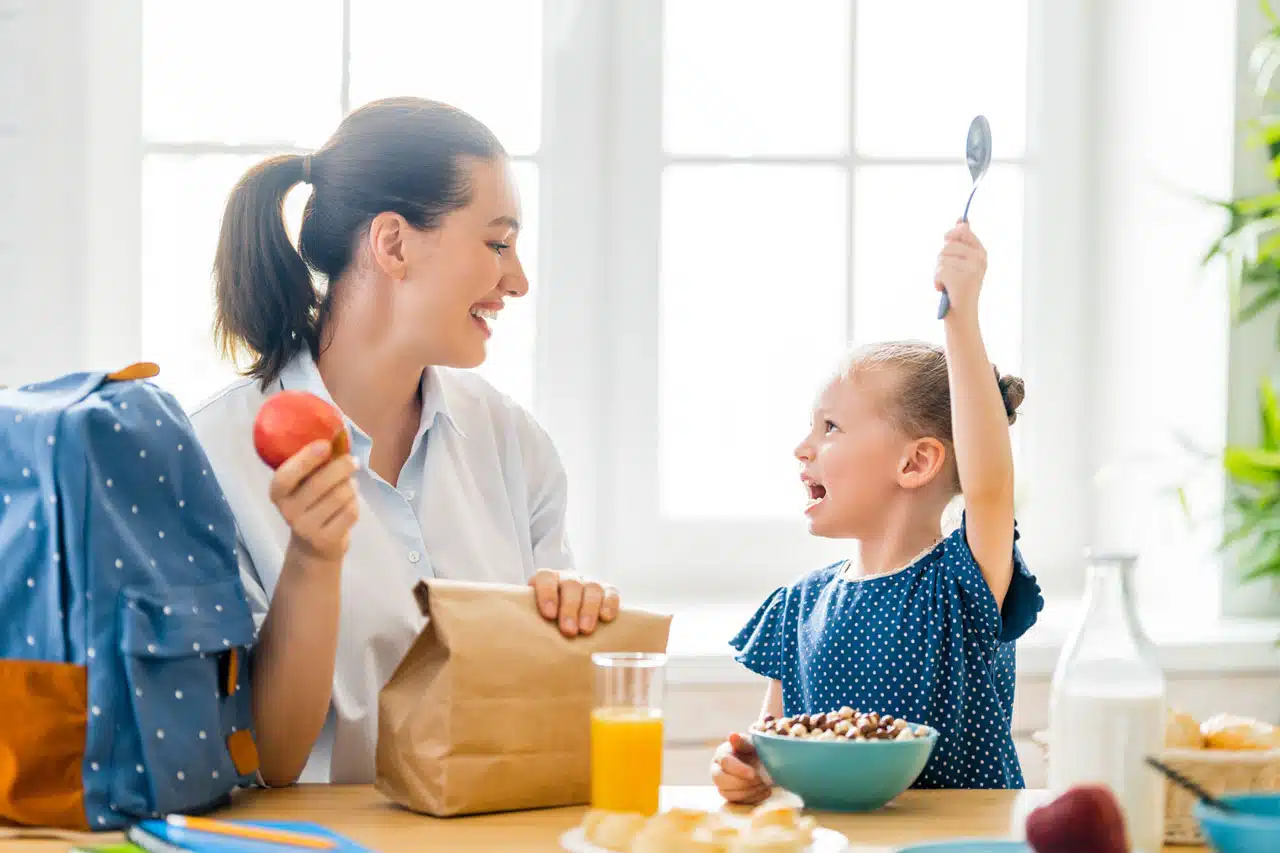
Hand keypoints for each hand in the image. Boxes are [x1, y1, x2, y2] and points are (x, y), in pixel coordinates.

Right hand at [269, 439, 359, 563]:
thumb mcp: (303, 484)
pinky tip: (350, 504)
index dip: (306, 458)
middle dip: (342, 466)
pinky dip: (356, 503)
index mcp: (277, 492)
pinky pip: (350, 512)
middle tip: (352, 462)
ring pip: (341, 495)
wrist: (313, 546)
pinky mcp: (326, 540)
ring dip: (351, 486)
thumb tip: (335, 437)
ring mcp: (306, 528)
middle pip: (321, 482)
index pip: (287, 476)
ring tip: (349, 486)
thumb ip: (312, 464)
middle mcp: (288, 511)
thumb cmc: (311, 503)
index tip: (325, 445)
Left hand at [529, 569, 619, 636]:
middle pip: (571, 585)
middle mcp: (568, 578)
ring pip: (592, 588)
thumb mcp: (533, 617)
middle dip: (570, 608)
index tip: (548, 615)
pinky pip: (611, 593)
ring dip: (589, 609)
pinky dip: (609, 604)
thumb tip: (508, 647)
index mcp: (547, 580)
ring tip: (586, 630)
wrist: (565, 608)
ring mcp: (589, 583)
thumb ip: (524, 622)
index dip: (547, 594)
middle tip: (568, 631)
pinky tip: (606, 618)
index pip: (545, 578)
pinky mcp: (607, 591)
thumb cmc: (544, 621)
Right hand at [711, 733, 771, 804]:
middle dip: (743, 782)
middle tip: (760, 780)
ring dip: (750, 790)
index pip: (725, 762)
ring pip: (729, 793)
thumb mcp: (751, 744)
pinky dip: (753, 798)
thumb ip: (742, 742)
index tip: (754, 773)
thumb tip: (732, 735)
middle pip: (721, 780)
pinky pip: (738, 802)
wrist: (762, 764)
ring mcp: (722, 786)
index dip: (739, 769)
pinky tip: (765, 790)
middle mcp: (717, 770)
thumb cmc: (756, 752)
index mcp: (721, 754)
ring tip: (765, 783)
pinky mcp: (730, 797)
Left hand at [935, 220, 987, 318]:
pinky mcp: (962, 278)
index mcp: (981, 252)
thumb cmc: (960, 287)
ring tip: (947, 282)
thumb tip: (960, 219)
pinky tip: (944, 289)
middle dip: (941, 259)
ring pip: (941, 258)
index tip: (947, 240)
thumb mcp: (963, 262)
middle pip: (948, 245)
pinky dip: (936, 281)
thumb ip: (962, 242)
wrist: (963, 312)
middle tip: (947, 273)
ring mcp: (972, 268)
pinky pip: (939, 271)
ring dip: (938, 272)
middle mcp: (979, 258)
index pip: (964, 231)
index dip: (952, 234)